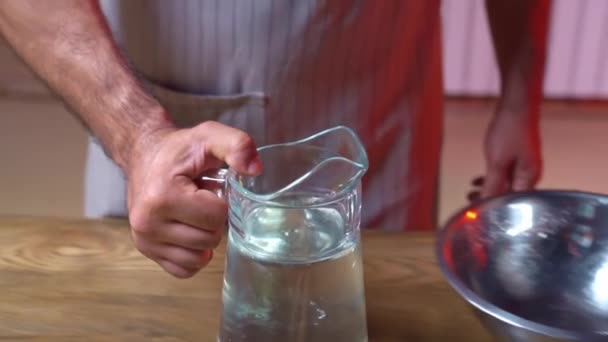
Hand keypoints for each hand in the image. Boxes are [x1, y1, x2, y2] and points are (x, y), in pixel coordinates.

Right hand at [126, 121, 261, 277]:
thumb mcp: (209, 136)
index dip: (221, 203)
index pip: (216, 217)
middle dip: (213, 221)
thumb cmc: (179, 149)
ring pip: (198, 258)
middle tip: (201, 201)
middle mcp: (148, 222)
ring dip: (204, 238)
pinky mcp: (145, 251)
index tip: (209, 188)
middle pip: (208, 240)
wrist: (143, 154)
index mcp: (163, 196)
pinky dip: (193, 255)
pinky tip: (189, 231)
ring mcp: (145, 240)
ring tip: (193, 214)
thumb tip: (255, 169)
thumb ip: (237, 146)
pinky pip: (184, 269)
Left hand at [469, 109, 541, 201]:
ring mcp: (525, 165)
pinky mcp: (519, 157)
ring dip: (488, 188)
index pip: (512, 203)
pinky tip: (478, 178)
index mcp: (529, 179)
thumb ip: (491, 185)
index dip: (495, 210)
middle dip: (489, 199)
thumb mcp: (496, 162)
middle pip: (509, 195)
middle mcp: (530, 175)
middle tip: (470, 201)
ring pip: (506, 185)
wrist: (517, 104)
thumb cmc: (509, 131)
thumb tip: (484, 203)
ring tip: (470, 191)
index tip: (478, 212)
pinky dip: (492, 177)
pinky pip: (505, 174)